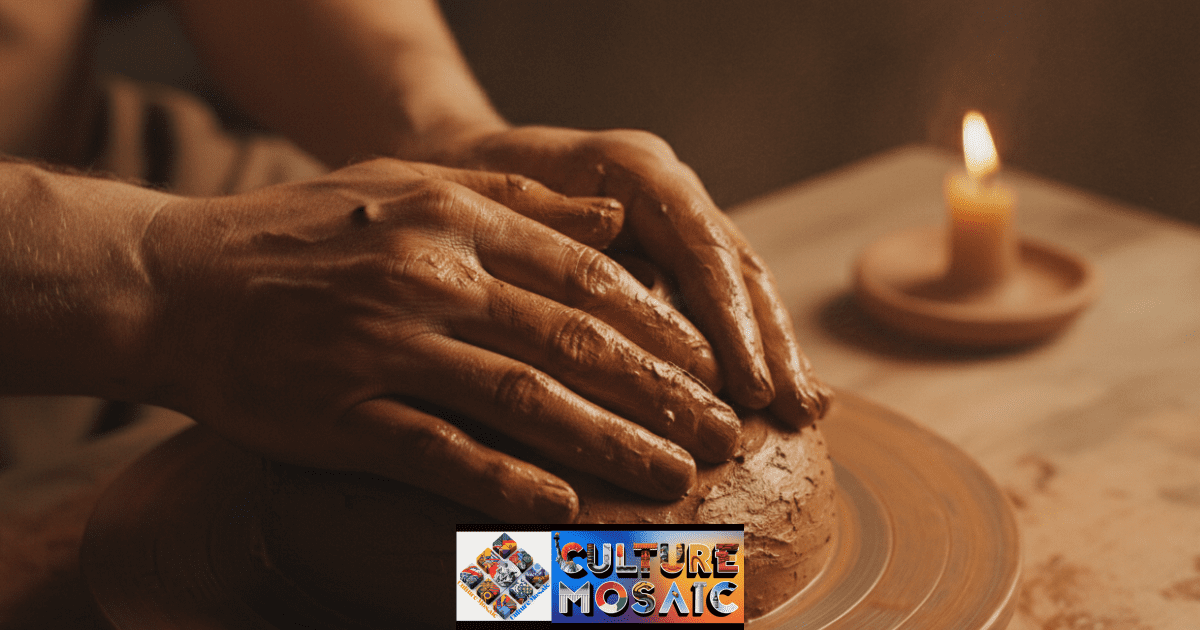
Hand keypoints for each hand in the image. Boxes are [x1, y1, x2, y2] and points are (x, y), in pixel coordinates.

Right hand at [138, 159, 739, 522]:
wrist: (176, 284)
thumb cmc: (301, 234)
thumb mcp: (410, 185)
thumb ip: (518, 200)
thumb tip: (616, 221)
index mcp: (454, 221)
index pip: (585, 277)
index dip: (660, 326)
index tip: (708, 366)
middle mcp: (431, 279)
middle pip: (575, 342)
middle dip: (661, 393)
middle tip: (721, 432)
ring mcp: (386, 348)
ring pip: (525, 401)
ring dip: (610, 444)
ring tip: (675, 475)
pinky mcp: (342, 414)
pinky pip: (440, 454)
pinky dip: (506, 483)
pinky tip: (563, 507)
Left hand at [440, 126, 831, 424]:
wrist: (454, 162)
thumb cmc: (468, 186)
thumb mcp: (500, 206)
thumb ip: (564, 236)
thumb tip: (617, 292)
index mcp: (634, 170)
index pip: (702, 247)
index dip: (731, 322)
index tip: (751, 387)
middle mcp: (667, 192)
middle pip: (736, 269)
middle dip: (769, 343)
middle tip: (801, 410)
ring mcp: (672, 221)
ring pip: (738, 287)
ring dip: (771, 351)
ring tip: (808, 412)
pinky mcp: (665, 254)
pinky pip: (714, 302)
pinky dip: (743, 349)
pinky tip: (772, 395)